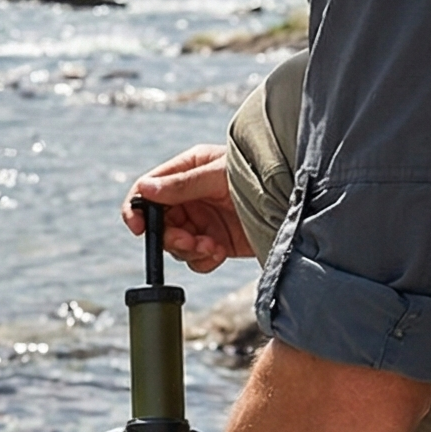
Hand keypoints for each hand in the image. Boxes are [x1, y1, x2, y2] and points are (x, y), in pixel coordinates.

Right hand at [123, 146, 251, 273]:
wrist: (294, 200)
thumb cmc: (259, 173)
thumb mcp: (218, 175)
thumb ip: (182, 185)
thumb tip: (145, 190)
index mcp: (186, 171)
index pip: (147, 189)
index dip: (136, 209)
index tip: (137, 228)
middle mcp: (190, 197)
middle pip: (159, 223)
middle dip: (170, 236)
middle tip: (188, 241)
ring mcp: (203, 221)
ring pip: (175, 244)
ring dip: (188, 249)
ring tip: (212, 247)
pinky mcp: (216, 242)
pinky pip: (195, 258)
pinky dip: (203, 260)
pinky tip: (220, 252)